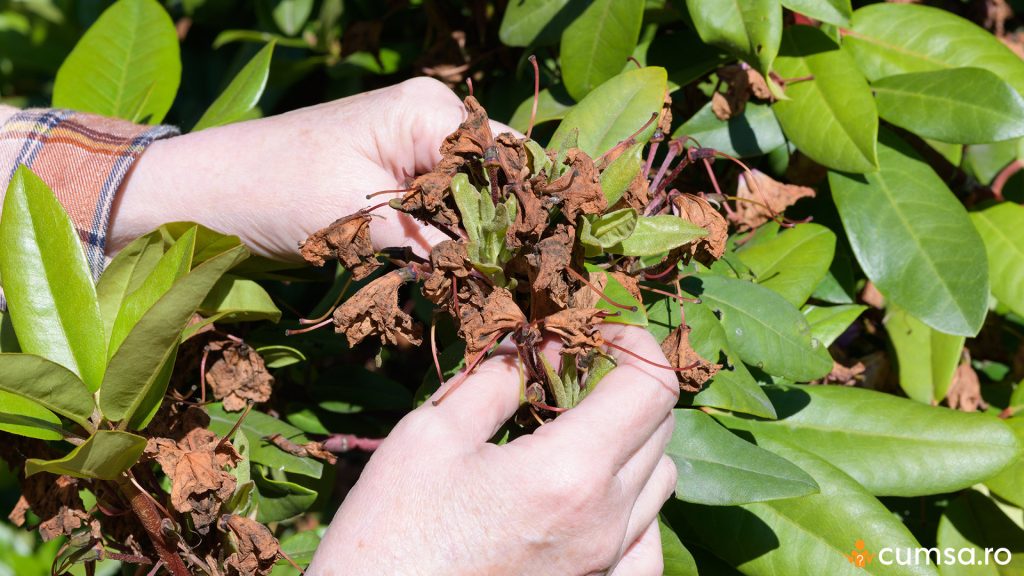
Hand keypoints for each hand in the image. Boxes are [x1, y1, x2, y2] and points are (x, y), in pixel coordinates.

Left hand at [109, 77, 515, 259]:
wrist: (206, 192)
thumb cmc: (271, 189)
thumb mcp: (355, 218)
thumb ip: (426, 239)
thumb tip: (490, 273)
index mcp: (426, 111)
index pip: (506, 157)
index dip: (525, 213)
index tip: (534, 269)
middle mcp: (429, 117)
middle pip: (495, 176)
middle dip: (504, 231)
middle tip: (515, 288)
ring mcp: (413, 143)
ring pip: (473, 195)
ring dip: (476, 240)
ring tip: (491, 288)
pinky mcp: (396, 172)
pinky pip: (443, 203)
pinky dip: (449, 239)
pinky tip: (456, 273)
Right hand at [307, 325, 679, 575]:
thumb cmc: (391, 531)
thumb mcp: (431, 435)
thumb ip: (495, 380)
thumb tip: (534, 347)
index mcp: (569, 473)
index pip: (652, 387)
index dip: (634, 344)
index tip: (597, 332)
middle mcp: (606, 522)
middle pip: (661, 427)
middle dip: (626, 384)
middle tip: (573, 371)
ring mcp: (608, 566)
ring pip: (662, 480)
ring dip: (633, 440)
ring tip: (578, 431)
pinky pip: (651, 539)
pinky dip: (635, 502)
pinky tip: (591, 496)